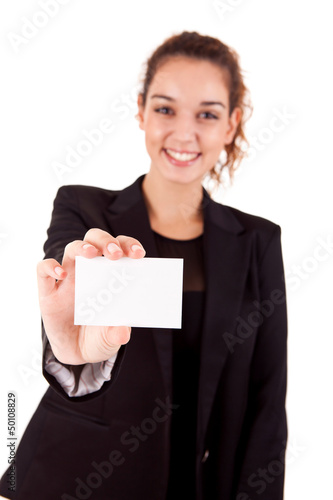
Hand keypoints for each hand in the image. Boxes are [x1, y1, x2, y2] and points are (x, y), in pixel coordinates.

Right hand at [37, 228, 145, 364]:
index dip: (129, 245)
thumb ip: (117, 333)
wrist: (78, 353)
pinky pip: (43, 270)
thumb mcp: (112, 337)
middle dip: (106, 241)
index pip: (120, 248)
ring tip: (92, 254)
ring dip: (83, 247)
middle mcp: (89, 271)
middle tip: (115, 253)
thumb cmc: (100, 336)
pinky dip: (50, 267)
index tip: (138, 254)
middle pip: (95, 240)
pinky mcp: (48, 292)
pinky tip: (61, 274)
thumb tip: (122, 332)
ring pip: (73, 249)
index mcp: (110, 274)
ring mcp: (68, 280)